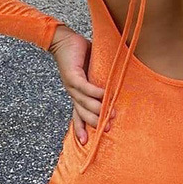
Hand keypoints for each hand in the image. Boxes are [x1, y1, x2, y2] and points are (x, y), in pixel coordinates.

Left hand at [48, 25, 115, 144]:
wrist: (62, 40)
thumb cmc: (79, 55)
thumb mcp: (92, 71)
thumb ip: (102, 80)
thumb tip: (119, 84)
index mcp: (77, 94)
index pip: (78, 115)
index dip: (81, 128)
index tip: (86, 143)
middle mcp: (73, 93)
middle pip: (82, 113)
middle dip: (94, 122)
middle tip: (107, 129)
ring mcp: (71, 85)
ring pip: (84, 102)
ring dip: (97, 109)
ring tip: (110, 114)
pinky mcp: (72, 75)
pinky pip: (84, 86)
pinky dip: (94, 92)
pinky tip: (104, 95)